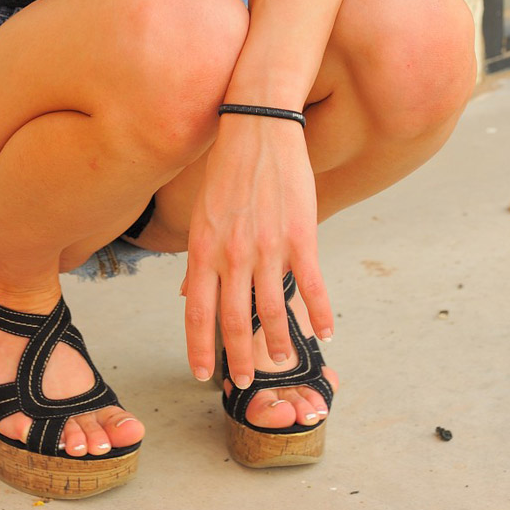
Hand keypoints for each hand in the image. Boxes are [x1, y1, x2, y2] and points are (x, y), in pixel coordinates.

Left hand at [182, 115, 333, 386]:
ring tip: (284, 360)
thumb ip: (198, 257)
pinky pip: (310, 286)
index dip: (199, 346)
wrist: (258, 128)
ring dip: (279, 343)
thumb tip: (183, 292)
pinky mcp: (299, 236)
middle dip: (237, 357)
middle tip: (242, 382)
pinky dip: (319, 313)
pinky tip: (326, 332)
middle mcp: (231, 254)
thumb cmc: (227, 169)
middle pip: (233, 320)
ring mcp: (266, 247)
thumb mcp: (201, 213)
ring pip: (272, 310)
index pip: (196, 310)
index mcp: (203, 248)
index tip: (202, 373)